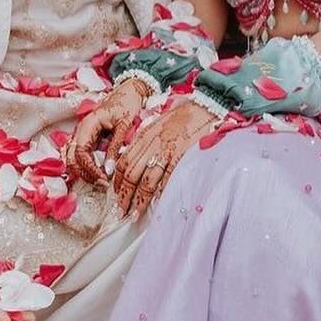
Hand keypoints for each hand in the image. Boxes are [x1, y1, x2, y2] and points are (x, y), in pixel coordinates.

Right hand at [66, 81, 147, 183]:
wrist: (130, 90)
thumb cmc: (127, 103)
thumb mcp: (123, 126)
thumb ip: (114, 148)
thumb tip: (108, 170)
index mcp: (88, 125)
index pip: (80, 153)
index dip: (90, 169)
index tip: (103, 178)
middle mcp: (81, 130)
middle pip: (72, 158)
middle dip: (85, 173)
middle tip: (103, 182)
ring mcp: (83, 134)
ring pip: (74, 159)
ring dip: (85, 171)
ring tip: (103, 179)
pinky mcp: (88, 137)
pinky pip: (82, 155)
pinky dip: (88, 166)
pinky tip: (101, 171)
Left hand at [113, 101, 214, 217]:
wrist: (203, 107)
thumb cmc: (181, 117)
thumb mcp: (157, 125)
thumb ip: (145, 143)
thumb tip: (135, 163)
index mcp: (143, 137)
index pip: (124, 163)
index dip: (118, 182)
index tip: (117, 195)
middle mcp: (151, 145)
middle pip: (131, 175)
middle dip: (125, 196)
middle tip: (122, 211)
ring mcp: (166, 152)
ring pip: (147, 181)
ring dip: (139, 200)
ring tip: (136, 213)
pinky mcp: (181, 157)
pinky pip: (167, 179)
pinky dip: (161, 193)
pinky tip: (158, 203)